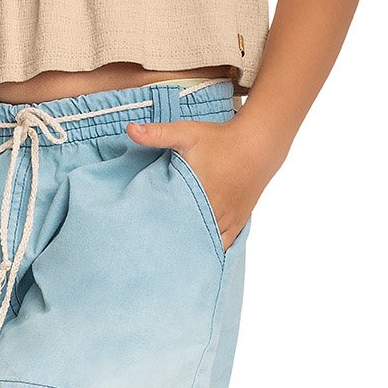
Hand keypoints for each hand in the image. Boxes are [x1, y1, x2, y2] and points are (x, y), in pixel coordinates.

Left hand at [126, 113, 268, 251]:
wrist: (258, 143)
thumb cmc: (221, 139)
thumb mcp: (186, 133)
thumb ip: (157, 134)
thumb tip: (129, 128)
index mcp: (199, 198)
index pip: (176, 229)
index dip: (162, 238)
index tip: (147, 243)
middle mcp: (216, 214)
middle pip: (192, 242)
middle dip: (175, 249)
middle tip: (156, 255)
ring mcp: (230, 220)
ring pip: (210, 247)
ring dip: (195, 250)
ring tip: (176, 259)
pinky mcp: (239, 221)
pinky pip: (226, 244)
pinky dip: (214, 249)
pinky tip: (201, 254)